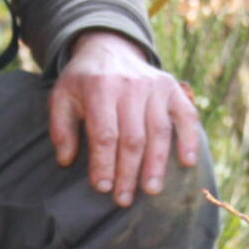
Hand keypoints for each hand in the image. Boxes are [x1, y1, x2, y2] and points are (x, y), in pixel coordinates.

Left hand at [48, 29, 203, 207]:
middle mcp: (130, 85)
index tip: (102, 188)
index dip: (104, 164)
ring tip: (150, 190)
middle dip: (128, 172)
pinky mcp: (172, 88)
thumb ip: (61, 129)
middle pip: (133, 138)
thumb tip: (66, 161)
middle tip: (124, 199)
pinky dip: (188, 138)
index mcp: (99, 88)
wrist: (107, 48)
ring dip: (155, 164)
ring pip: (158, 131)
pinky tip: (187, 162)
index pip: (105, 134)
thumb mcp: (61, 98)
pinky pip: (185, 115)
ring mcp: (154, 86)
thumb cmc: (82, 82)